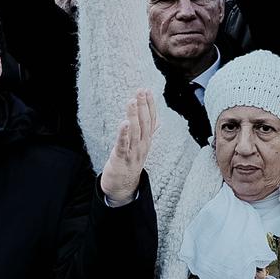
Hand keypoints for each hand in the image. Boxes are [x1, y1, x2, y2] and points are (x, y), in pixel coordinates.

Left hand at [99, 90, 157, 204]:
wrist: (122, 187)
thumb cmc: (129, 164)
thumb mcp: (141, 146)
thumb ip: (148, 133)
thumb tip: (158, 121)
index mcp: (146, 141)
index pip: (151, 120)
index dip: (150, 106)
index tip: (147, 91)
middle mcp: (142, 145)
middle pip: (144, 123)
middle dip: (143, 106)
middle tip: (141, 91)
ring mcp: (133, 152)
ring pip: (135, 132)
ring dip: (134, 116)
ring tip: (132, 101)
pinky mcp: (121, 159)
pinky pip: (123, 145)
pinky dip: (124, 134)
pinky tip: (124, 123)